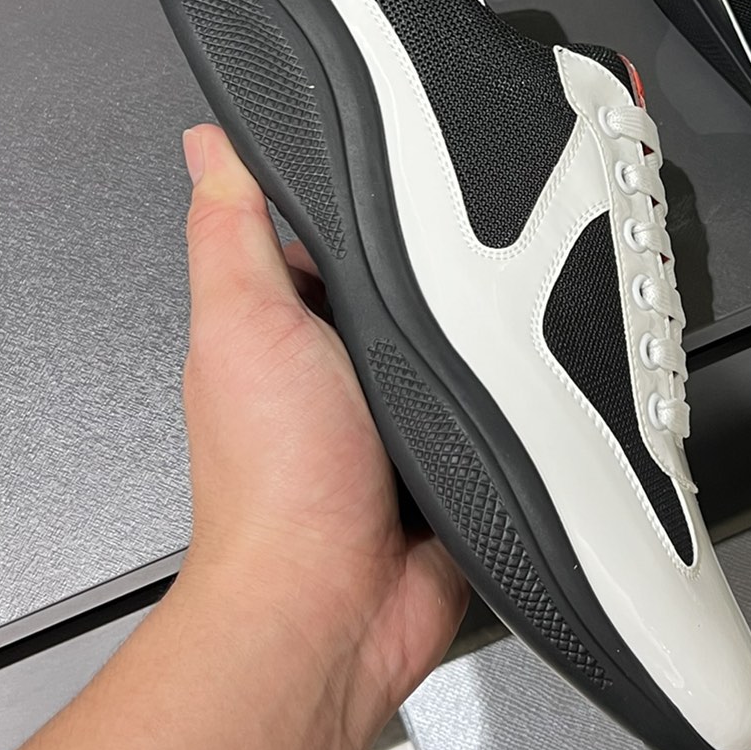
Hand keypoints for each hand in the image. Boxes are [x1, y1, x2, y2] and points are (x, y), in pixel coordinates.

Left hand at [178, 124, 466, 744]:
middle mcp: (352, 370)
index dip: (380, 198)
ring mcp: (412, 418)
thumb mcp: (240, 323)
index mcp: (292, 327)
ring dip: (498, 335)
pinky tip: (539, 376)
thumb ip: (230, 229)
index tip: (423, 155)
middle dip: (455, 267)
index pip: (344, 232)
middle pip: (420, 284)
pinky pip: (511, 409)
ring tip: (519, 306)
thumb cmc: (273, 482)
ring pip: (472, 344)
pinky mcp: (467, 461)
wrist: (335, 608)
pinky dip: (527, 398)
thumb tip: (211, 141)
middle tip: (494, 236)